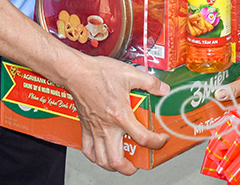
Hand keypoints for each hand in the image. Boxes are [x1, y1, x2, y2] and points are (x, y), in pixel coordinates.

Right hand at [62, 54, 170, 174]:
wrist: (76, 72)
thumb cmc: (99, 73)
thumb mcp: (130, 74)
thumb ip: (150, 83)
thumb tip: (163, 89)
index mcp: (121, 115)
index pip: (142, 138)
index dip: (156, 143)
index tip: (161, 140)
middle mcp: (107, 127)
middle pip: (116, 160)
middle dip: (129, 168)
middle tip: (137, 165)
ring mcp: (95, 129)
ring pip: (101, 159)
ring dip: (112, 166)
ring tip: (122, 163)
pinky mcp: (85, 127)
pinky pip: (87, 150)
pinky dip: (95, 157)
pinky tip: (102, 154)